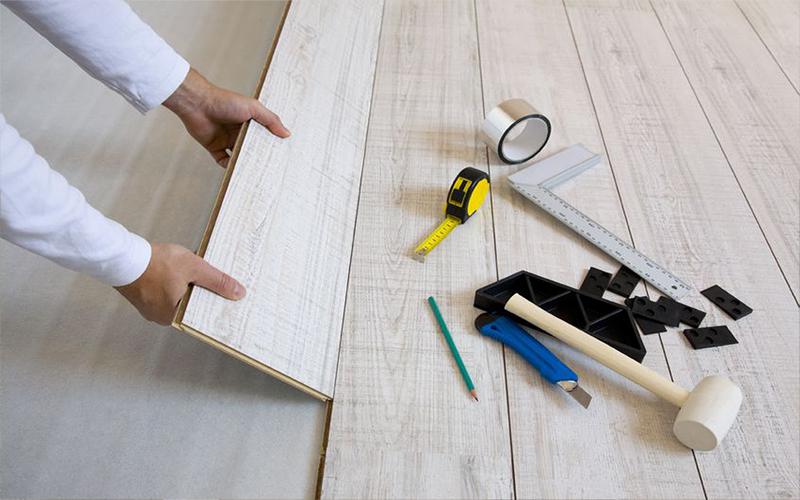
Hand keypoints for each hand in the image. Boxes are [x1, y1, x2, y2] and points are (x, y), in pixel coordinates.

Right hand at [115, 243, 244, 324]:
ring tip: (190, 271)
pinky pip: (163, 292)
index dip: (214, 304)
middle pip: (189, 305)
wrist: (121, 256)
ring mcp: (149, 308)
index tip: (226, 297)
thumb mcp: (195, 268)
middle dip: (199, 292)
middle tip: (208, 278)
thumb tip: (239, 293)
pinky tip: (174, 270)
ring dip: (185, 285)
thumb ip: (218, 281)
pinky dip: (170, 282)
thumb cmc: (155, 263)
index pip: (202, 314)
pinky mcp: (141, 297)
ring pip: (176, 297)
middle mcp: (161, 317)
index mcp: (175, 316)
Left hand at [164, 68, 289, 166]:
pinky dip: (229, 167)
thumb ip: (270, 120)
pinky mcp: (215, 147)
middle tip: (271, 168)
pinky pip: (223, 160)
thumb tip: (286, 133)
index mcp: (249, 121)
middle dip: (260, 157)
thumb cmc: (224, 101)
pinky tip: (237, 171)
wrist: (198, 104)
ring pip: (239, 156)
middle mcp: (239, 132)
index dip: (272, 144)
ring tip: (256, 173)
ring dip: (245, 163)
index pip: (264, 135)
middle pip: (252, 148)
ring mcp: (227, 140)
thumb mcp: (253, 107)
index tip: (281, 155)